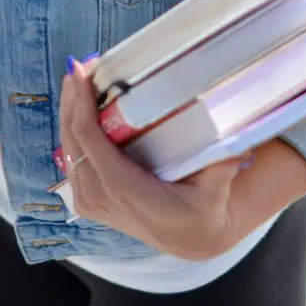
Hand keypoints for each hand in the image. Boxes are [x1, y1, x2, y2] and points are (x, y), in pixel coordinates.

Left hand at [59, 58, 249, 260]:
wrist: (190, 239)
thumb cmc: (202, 210)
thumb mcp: (215, 190)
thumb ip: (223, 166)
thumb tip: (238, 142)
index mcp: (123, 189)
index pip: (89, 140)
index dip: (81, 105)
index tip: (81, 74)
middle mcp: (100, 196)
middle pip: (72, 139)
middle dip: (71, 100)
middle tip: (78, 66)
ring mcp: (90, 201)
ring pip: (67, 149)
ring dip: (69, 113)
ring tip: (77, 80)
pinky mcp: (88, 201)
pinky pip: (72, 160)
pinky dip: (72, 132)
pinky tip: (78, 109)